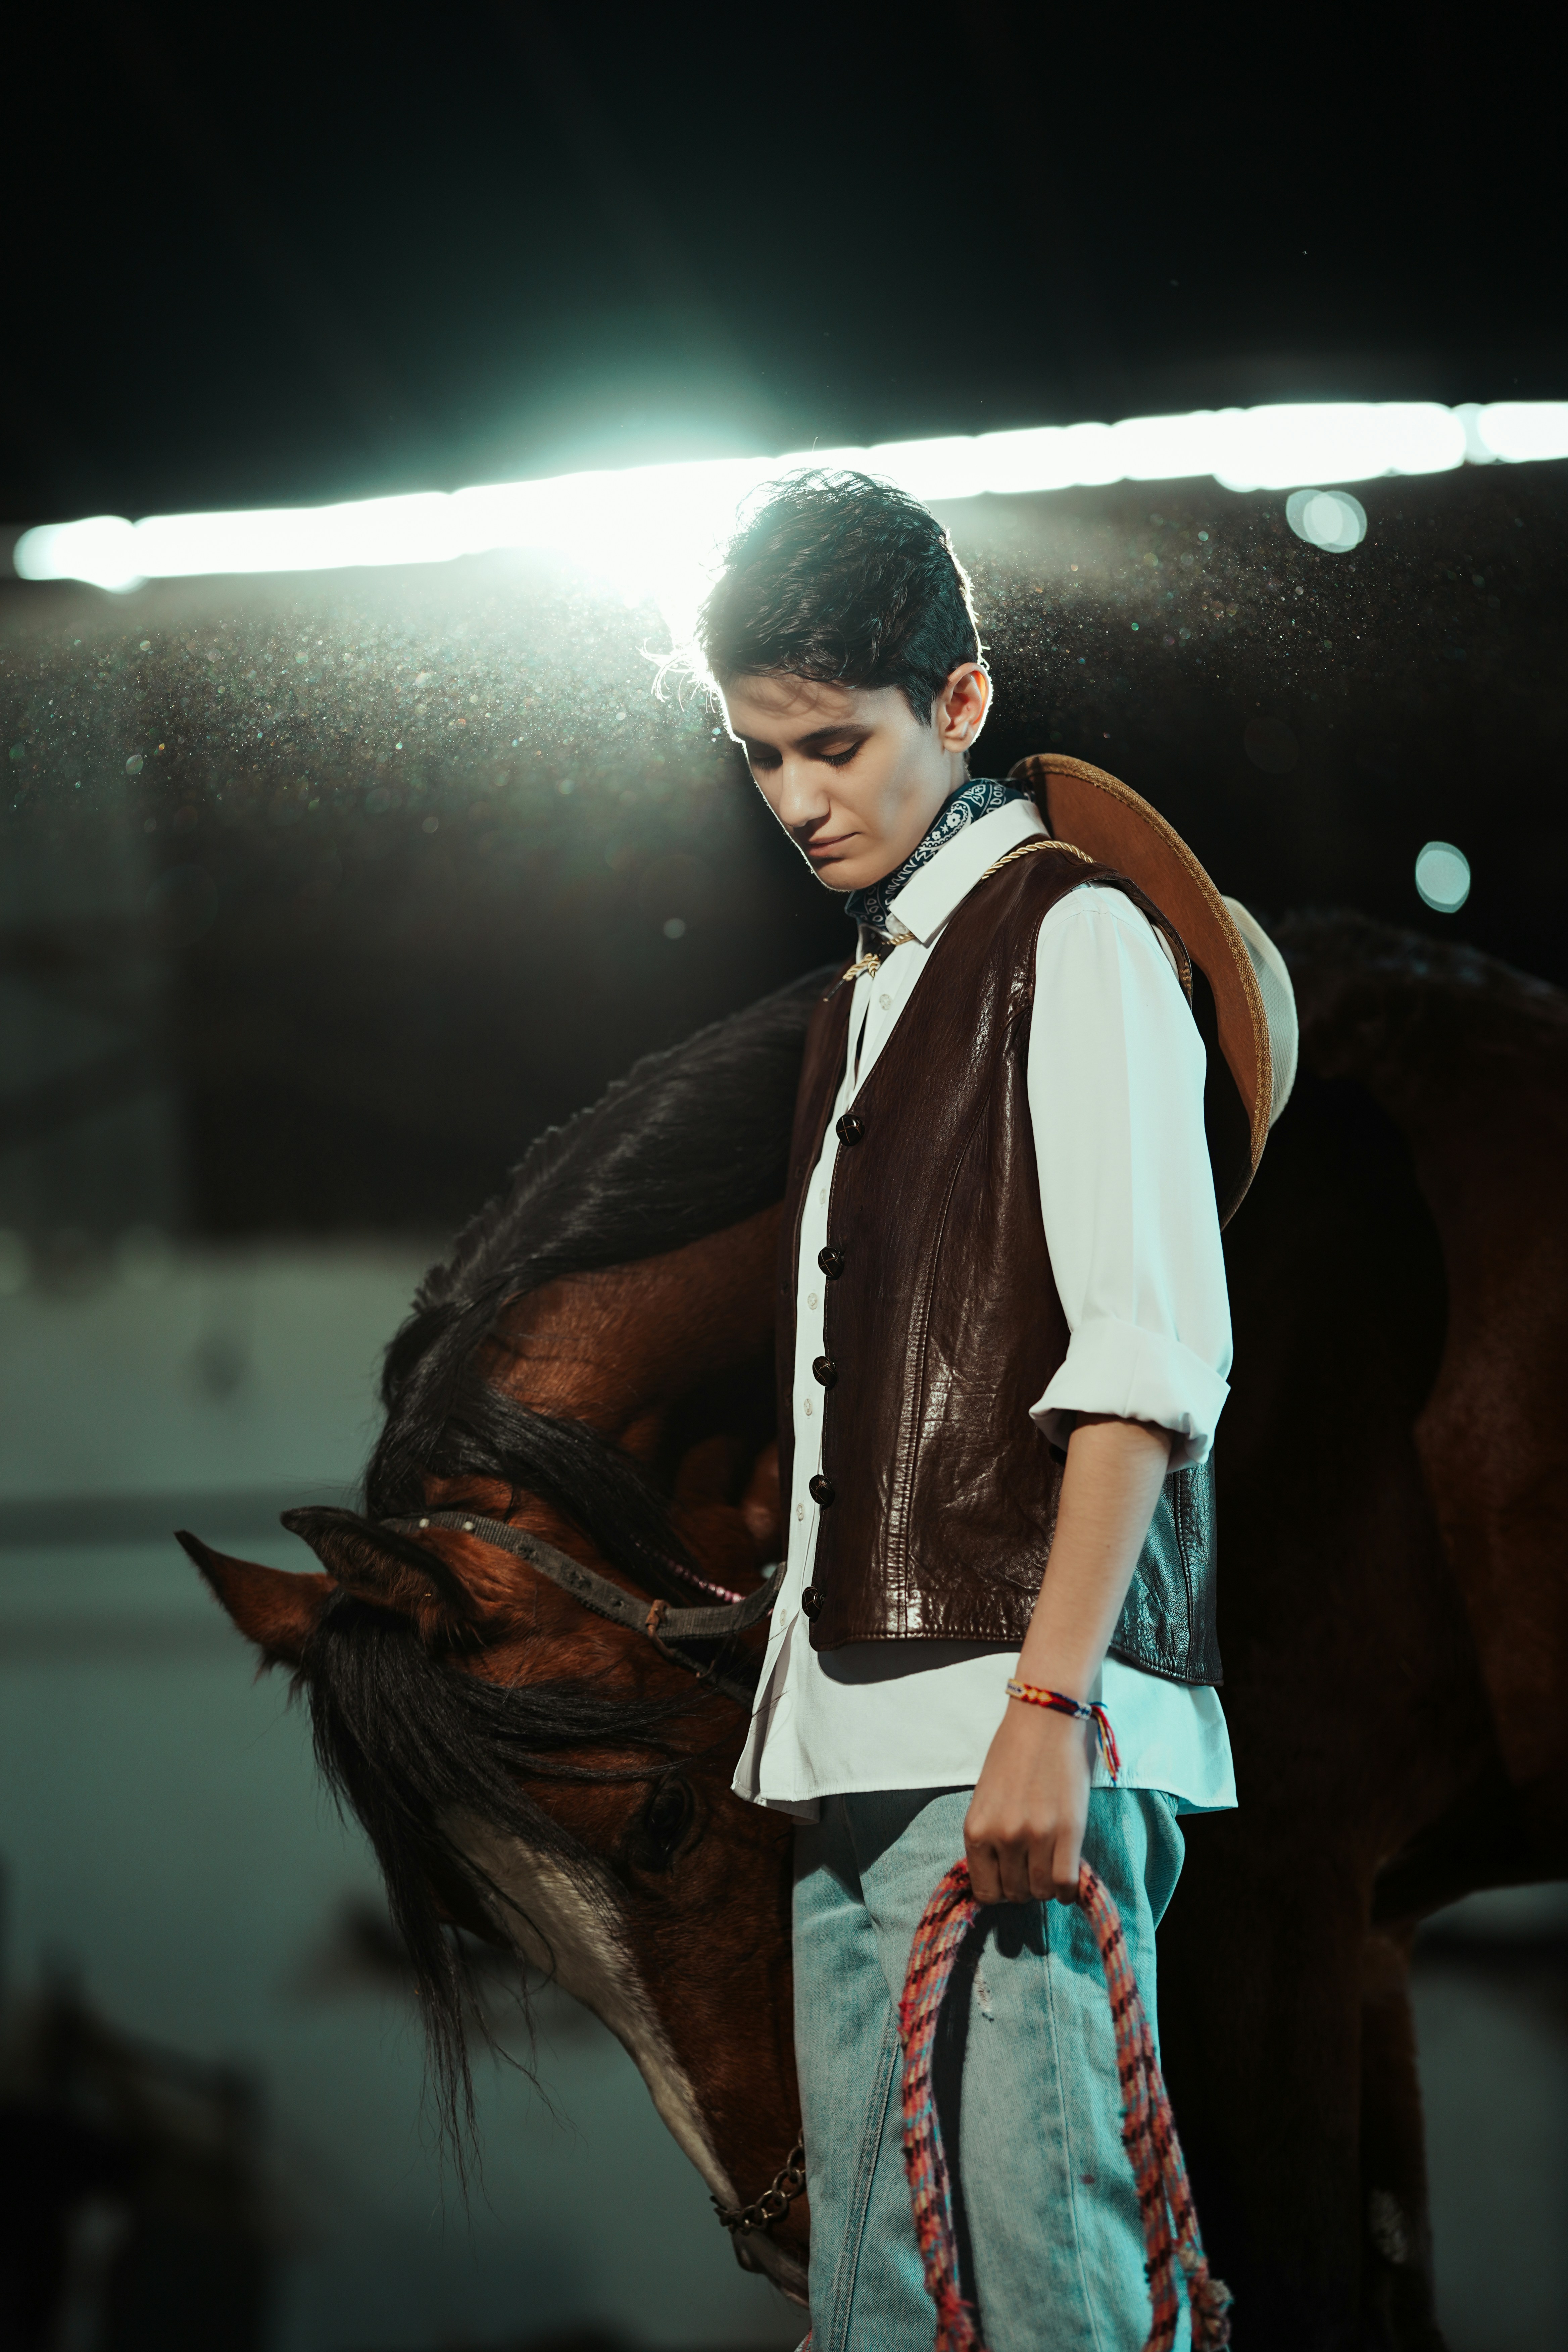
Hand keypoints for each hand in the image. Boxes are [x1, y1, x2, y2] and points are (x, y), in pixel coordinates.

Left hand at [963, 1699, 1090, 1903]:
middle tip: (1033, 1865)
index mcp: (976, 1830)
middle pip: (1015, 1893)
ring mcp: (1035, 1836)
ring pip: (1042, 1891)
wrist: (1044, 1720)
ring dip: (1047, 1885)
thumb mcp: (986, 1799)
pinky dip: (1068, 1888)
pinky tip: (1068, 1875)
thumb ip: (990, 1837)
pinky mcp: (1068, 1832)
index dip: (999, 1889)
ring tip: (1051, 1863)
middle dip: (1024, 1885)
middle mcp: (1002, 1837)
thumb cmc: (1012, 1753)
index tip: (1009, 1877)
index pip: (985, 1891)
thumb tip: (999, 1874)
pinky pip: (1066, 1883)